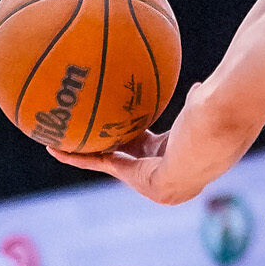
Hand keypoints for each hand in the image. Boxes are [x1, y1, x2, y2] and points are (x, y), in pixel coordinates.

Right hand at [47, 87, 196, 202]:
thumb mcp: (199, 108)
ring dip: (82, 152)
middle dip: (105, 144)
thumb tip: (197, 87)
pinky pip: (100, 163)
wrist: (209, 141)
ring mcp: (149, 178)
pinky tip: (54, 147)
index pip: (150, 144)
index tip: (118, 123)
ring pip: (109, 160)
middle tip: (85, 133)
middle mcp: (163, 169)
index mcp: (179, 153)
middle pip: (127, 154)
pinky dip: (76, 156)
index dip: (132, 134)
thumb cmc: (210, 118)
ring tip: (59, 142)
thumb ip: (195, 100)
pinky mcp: (134, 177)